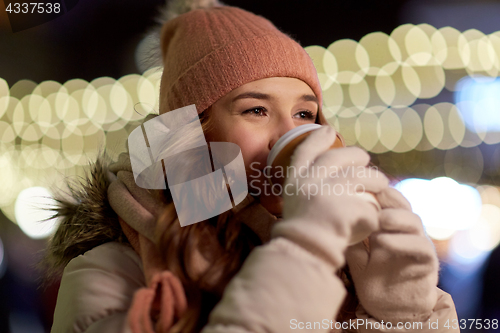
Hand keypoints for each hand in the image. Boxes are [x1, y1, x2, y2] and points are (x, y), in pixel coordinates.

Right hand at [271, 126, 388, 268]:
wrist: (307, 254)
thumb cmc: (302, 233)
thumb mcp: (295, 203)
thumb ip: (307, 186)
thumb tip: (328, 170)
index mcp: (295, 180)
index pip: (306, 151)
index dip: (317, 139)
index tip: (328, 130)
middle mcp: (310, 181)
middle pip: (339, 157)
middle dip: (356, 155)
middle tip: (365, 159)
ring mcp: (330, 192)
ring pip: (362, 177)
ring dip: (376, 179)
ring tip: (381, 185)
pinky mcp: (349, 207)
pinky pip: (370, 206)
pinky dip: (373, 214)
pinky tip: (372, 219)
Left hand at [345, 187, 438, 322]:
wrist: (392, 310)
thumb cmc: (372, 278)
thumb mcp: (356, 255)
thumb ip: (350, 237)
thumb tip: (332, 217)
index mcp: (390, 224)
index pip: (386, 199)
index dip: (374, 190)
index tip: (356, 185)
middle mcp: (406, 229)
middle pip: (402, 203)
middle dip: (387, 197)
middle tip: (370, 195)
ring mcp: (419, 243)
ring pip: (414, 221)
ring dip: (395, 217)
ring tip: (377, 219)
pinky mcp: (428, 262)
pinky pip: (421, 246)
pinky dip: (403, 242)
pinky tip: (383, 242)